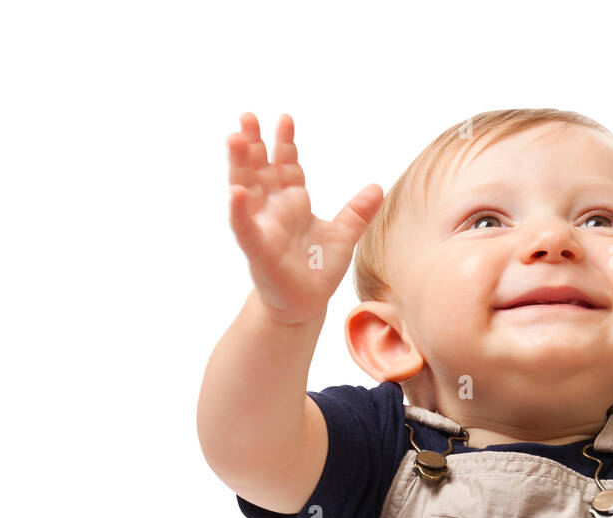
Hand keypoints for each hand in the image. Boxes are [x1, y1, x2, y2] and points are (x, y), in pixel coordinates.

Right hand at [227, 112, 383, 325]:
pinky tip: (236, 192)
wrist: (307, 305)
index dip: (285, 142)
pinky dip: (239, 211)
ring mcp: (262, 227)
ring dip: (239, 165)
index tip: (286, 117)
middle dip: (253, 143)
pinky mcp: (257, 250)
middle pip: (260, 169)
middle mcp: (273, 209)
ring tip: (235, 138)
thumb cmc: (319, 270)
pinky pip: (244, 227)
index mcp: (293, 201)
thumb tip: (377, 188)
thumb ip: (358, 212)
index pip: (286, 164)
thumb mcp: (344, 237)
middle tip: (248, 116)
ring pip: (246, 189)